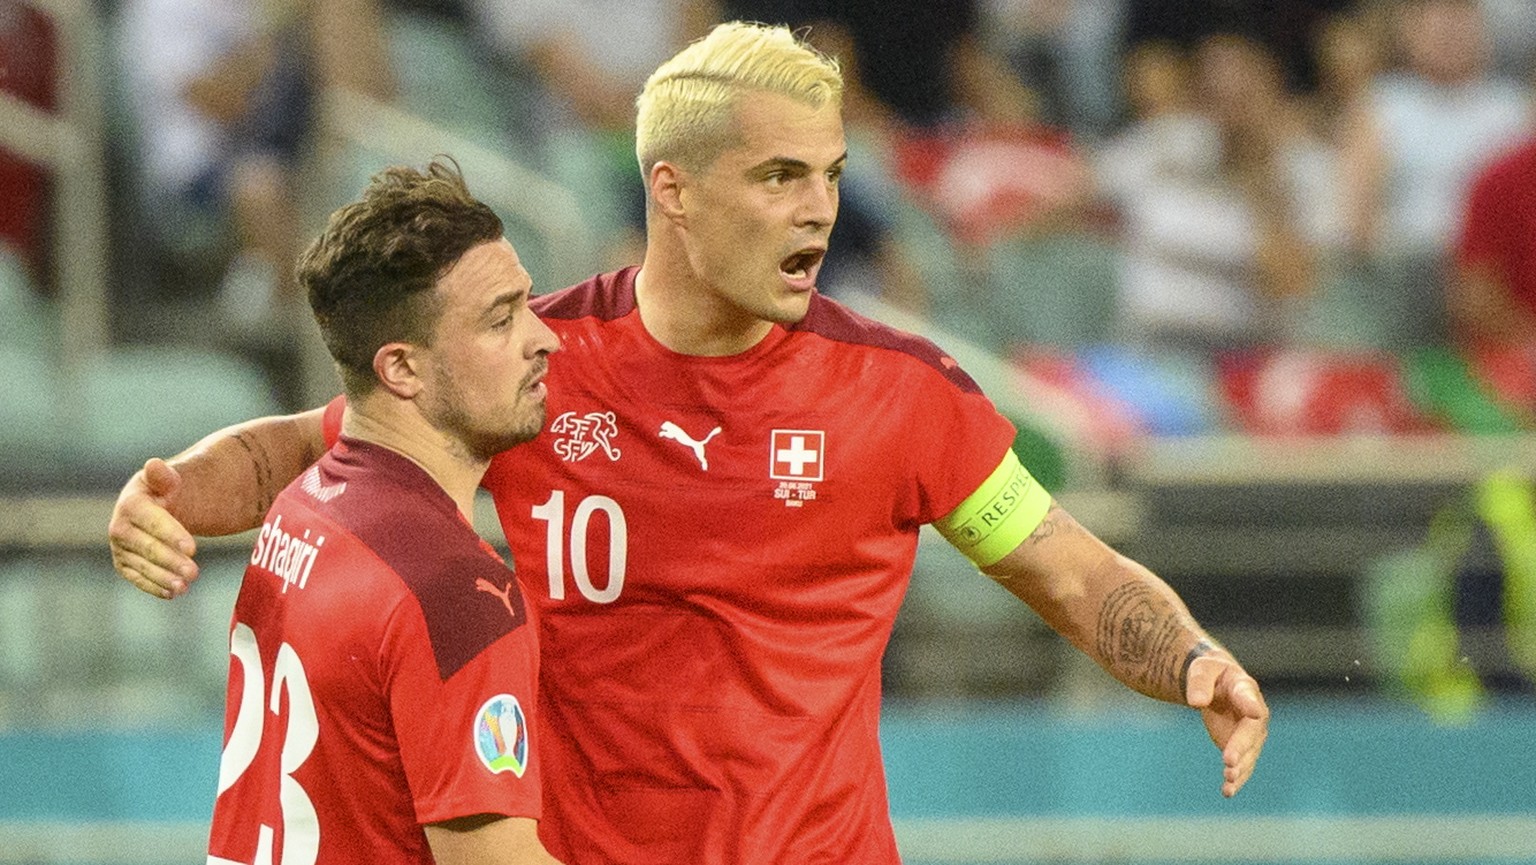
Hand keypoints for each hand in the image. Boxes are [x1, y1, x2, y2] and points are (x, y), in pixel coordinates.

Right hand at [107, 458, 199, 598]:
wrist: (158, 505)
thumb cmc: (166, 490)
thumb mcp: (169, 479)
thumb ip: (164, 475)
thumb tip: (154, 464)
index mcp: (131, 503)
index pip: (151, 521)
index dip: (171, 534)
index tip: (193, 548)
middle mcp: (120, 527)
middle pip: (147, 547)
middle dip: (170, 560)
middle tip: (194, 572)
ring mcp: (121, 548)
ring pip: (142, 567)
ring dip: (163, 578)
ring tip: (185, 585)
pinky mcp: (124, 564)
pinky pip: (138, 578)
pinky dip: (154, 587)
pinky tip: (172, 593)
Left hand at [1186, 655, 1268, 796]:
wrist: (1215, 684)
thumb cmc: (1209, 673)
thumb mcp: (1201, 670)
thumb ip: (1199, 682)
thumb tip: (1195, 702)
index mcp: (1244, 688)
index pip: (1248, 696)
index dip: (1251, 704)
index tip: (1255, 712)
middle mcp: (1254, 713)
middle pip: (1251, 732)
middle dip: (1242, 747)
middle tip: (1228, 761)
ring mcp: (1250, 734)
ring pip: (1249, 754)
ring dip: (1240, 769)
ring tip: (1228, 780)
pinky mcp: (1241, 748)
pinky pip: (1242, 766)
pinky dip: (1236, 780)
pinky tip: (1227, 791)